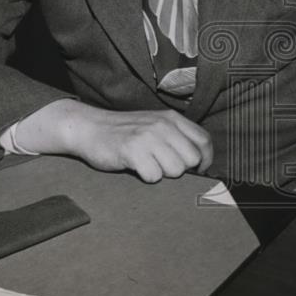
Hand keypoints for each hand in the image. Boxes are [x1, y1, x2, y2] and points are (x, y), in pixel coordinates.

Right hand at [16, 99, 212, 182]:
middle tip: (161, 165)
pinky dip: (146, 177)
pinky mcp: (132, 150)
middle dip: (180, 169)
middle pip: (192, 159)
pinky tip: (136, 168)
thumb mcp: (155, 125)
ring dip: (162, 173)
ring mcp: (148, 136)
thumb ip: (177, 137)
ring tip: (147, 164)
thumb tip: (200, 162)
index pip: (204, 141)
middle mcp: (163, 125)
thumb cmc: (125, 132)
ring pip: (175, 170)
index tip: (199, 170)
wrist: (90, 127)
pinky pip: (153, 176)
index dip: (205, 160)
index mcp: (172, 118)